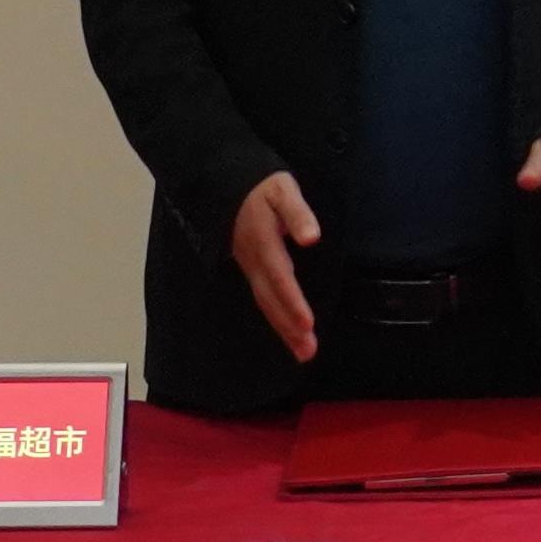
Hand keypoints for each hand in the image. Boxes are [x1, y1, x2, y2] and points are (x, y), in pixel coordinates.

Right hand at [230, 172, 324, 363]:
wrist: (228, 187)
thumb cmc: (263, 188)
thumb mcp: (283, 190)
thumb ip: (298, 213)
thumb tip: (312, 237)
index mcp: (264, 242)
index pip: (280, 277)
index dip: (292, 301)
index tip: (307, 324)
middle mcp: (254, 261)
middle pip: (271, 299)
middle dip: (289, 326)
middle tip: (308, 351)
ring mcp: (251, 268)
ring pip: (266, 304)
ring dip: (284, 330)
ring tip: (304, 353)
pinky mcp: (252, 272)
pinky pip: (264, 300)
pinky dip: (277, 320)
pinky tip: (290, 335)